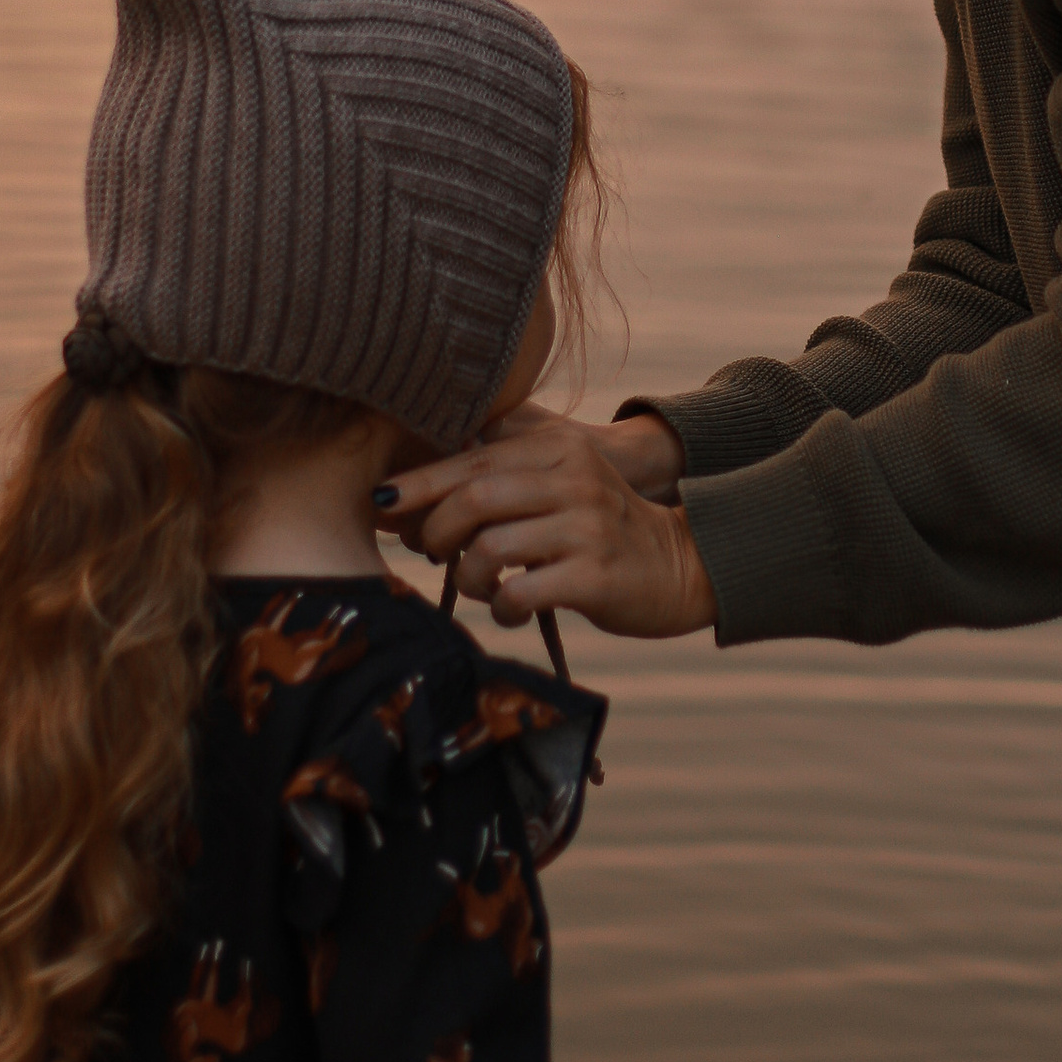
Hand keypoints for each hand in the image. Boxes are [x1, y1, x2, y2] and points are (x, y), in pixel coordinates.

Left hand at [377, 407, 715, 641]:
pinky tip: (511, 612)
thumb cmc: (599, 531)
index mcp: (559, 449)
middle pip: (473, 497)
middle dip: (434, 530)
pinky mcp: (595, 576)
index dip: (419, 482)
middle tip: (432, 553)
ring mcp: (586, 527)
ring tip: (480, 587)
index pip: (472, 458)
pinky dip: (501, 609)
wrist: (680, 566)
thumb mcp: (560, 486)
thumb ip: (501, 480)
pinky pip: (519, 593)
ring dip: (467, 576)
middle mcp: (573, 479)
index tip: (381, 500)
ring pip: (489, 548)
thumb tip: (407, 496)